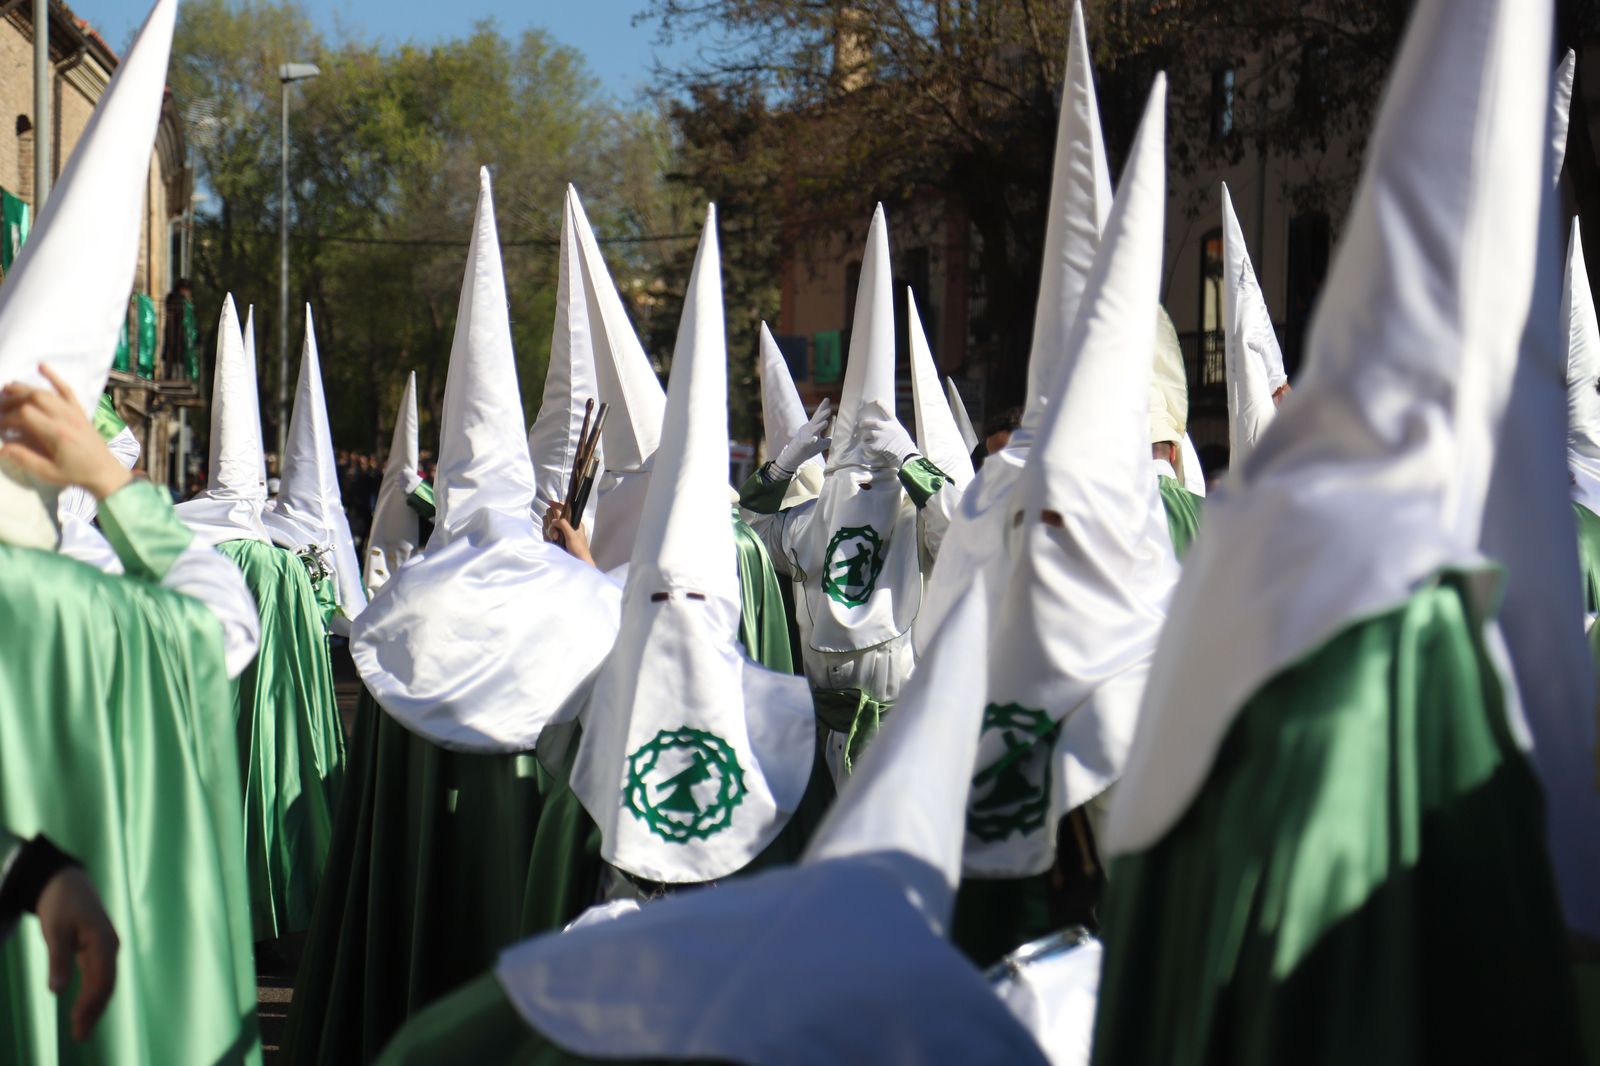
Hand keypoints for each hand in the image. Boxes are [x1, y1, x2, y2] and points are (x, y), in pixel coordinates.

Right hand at [0, 366, 132, 500]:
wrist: (105, 472)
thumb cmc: (75, 474)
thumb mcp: (48, 472)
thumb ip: (25, 459)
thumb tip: (1, 448)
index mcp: (57, 433)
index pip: (25, 415)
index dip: (8, 418)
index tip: (0, 426)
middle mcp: (66, 418)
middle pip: (34, 398)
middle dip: (13, 399)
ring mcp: (74, 412)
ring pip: (47, 393)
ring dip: (25, 388)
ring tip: (7, 388)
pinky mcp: (80, 410)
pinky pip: (67, 390)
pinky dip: (54, 376)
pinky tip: (41, 365)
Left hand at [35, 867, 117, 1040]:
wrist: (66, 880)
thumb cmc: (60, 903)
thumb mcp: (55, 930)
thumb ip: (57, 960)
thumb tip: (57, 991)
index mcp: (104, 941)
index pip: (102, 980)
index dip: (90, 1005)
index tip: (77, 1025)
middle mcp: (111, 945)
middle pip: (107, 984)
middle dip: (95, 1011)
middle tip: (80, 1036)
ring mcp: (107, 947)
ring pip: (106, 982)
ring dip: (95, 1005)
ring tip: (82, 1028)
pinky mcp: (100, 948)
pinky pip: (101, 975)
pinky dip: (94, 993)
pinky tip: (85, 1007)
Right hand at [544, 502, 594, 566]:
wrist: (577, 563)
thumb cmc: (579, 550)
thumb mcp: (572, 535)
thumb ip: (564, 525)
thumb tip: (554, 520)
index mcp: (574, 521)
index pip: (565, 508)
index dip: (557, 504)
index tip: (550, 503)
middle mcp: (566, 525)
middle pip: (553, 514)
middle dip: (552, 522)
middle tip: (556, 534)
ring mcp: (560, 531)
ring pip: (548, 523)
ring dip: (550, 530)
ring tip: (556, 540)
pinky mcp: (554, 538)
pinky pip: (546, 532)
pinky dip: (547, 535)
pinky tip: (552, 541)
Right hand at [772, 398, 831, 477]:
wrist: (794, 457)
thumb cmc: (807, 449)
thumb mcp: (820, 444)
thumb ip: (828, 440)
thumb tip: (837, 437)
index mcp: (813, 427)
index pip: (818, 416)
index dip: (822, 407)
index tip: (827, 399)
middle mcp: (809, 429)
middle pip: (816, 420)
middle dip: (822, 414)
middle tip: (829, 409)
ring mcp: (806, 436)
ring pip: (813, 429)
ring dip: (819, 426)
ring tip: (826, 422)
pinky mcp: (803, 445)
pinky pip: (808, 442)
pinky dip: (811, 440)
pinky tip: (814, 439)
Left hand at [858, 401, 917, 469]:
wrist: (906, 455)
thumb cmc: (906, 446)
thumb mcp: (901, 433)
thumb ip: (893, 429)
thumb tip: (885, 429)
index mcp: (894, 424)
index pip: (888, 412)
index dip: (882, 405)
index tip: (877, 400)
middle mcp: (886, 428)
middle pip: (872, 422)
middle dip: (865, 423)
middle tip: (861, 424)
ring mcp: (881, 436)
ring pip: (867, 433)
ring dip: (865, 436)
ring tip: (865, 439)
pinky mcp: (877, 445)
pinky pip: (867, 445)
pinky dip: (866, 446)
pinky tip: (868, 447)